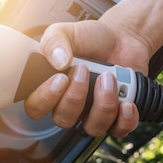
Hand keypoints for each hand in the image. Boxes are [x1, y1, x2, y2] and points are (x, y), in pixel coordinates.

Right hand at [23, 19, 151, 137]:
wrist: (122, 39)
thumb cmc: (90, 39)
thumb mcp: (67, 32)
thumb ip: (54, 41)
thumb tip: (58, 61)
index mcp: (51, 88)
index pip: (35, 108)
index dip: (45, 99)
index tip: (60, 78)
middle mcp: (70, 106)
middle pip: (63, 120)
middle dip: (75, 97)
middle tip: (85, 70)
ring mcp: (93, 114)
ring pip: (92, 128)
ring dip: (103, 104)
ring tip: (109, 78)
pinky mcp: (117, 117)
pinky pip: (118, 131)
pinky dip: (125, 119)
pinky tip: (126, 101)